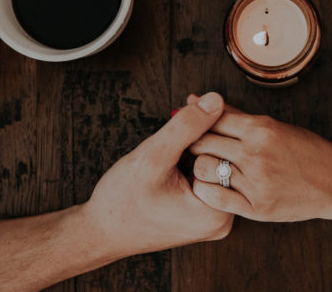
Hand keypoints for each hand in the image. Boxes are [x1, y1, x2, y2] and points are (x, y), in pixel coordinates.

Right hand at [75, 92, 233, 258]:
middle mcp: (222, 219)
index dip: (212, 121)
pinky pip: (207, 176)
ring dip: (200, 141)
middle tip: (187, 105)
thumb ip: (186, 127)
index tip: (192, 101)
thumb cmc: (122, 200)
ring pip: (216, 165)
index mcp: (217, 212)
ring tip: (180, 125)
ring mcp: (213, 219)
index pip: (229, 152)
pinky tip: (178, 145)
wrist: (102, 232)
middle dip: (207, 129)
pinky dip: (194, 156)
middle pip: (225, 159)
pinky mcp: (202, 215)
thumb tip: (216, 100)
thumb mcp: (153, 156)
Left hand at [187, 99, 331, 221]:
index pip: (212, 118)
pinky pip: (215, 198)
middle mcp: (256, 153)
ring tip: (205, 166)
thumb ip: (235, 115)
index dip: (195, 121)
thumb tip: (198, 99)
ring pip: (204, 169)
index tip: (190, 125)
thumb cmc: (305, 150)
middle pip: (202, 142)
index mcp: (260, 128)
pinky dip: (205, 190)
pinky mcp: (256, 207)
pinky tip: (211, 186)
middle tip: (192, 146)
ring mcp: (255, 182)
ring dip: (199, 166)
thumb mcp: (273, 125)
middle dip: (192, 143)